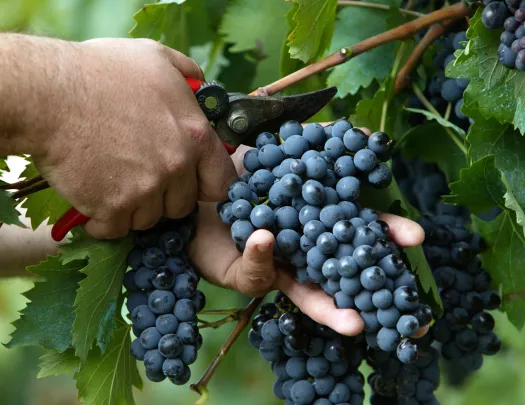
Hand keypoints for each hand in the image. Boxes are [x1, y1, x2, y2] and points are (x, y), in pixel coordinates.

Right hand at [30, 38, 236, 238]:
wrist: (47, 94)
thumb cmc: (101, 71)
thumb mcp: (156, 58)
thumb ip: (189, 75)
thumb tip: (202, 88)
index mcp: (194, 135)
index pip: (221, 181)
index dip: (207, 185)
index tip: (192, 183)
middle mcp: (175, 166)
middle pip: (183, 204)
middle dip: (165, 196)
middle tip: (142, 177)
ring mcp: (145, 190)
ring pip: (150, 218)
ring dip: (135, 207)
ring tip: (114, 182)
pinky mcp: (113, 207)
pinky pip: (117, 229)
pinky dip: (105, 221)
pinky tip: (95, 201)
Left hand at [188, 142, 428, 336]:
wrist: (194, 181)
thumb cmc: (242, 166)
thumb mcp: (282, 147)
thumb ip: (317, 142)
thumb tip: (359, 131)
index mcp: (314, 220)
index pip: (357, 229)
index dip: (385, 233)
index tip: (415, 236)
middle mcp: (300, 248)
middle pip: (340, 268)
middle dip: (371, 280)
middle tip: (401, 290)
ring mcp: (273, 265)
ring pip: (305, 293)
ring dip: (330, 307)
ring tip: (355, 325)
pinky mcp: (241, 273)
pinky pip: (253, 273)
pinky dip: (260, 255)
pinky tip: (266, 239)